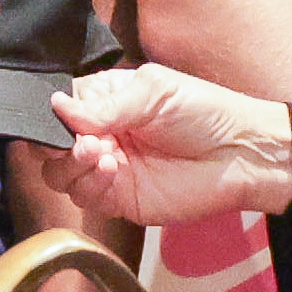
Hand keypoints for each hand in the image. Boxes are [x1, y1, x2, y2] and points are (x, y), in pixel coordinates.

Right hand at [45, 66, 291, 226]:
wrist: (240, 155)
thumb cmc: (204, 112)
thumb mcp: (154, 92)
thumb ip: (105, 104)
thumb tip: (57, 106)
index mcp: (106, 101)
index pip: (60, 107)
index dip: (52, 113)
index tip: (58, 118)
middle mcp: (101, 134)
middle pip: (51, 144)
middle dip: (57, 143)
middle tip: (81, 141)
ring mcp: (108, 168)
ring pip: (61, 173)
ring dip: (72, 164)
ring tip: (99, 152)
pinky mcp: (120, 199)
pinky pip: (86, 196)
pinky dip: (89, 183)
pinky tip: (110, 169)